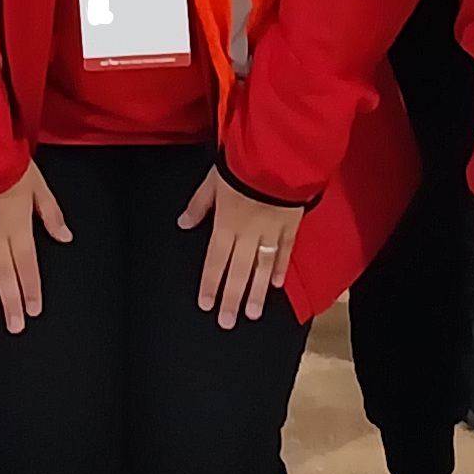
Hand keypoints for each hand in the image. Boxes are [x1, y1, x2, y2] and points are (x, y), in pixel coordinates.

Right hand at [0, 167, 72, 329]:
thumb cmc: (9, 166)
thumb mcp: (39, 186)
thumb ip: (51, 214)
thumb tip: (65, 237)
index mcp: (19, 229)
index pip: (27, 266)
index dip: (31, 290)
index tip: (33, 311)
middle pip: (4, 275)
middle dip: (10, 303)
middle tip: (14, 327)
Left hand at [179, 169, 307, 326]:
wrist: (276, 152)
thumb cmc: (240, 162)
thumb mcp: (212, 180)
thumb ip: (198, 205)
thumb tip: (183, 224)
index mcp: (226, 223)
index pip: (215, 261)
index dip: (210, 285)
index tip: (207, 305)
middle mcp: (248, 232)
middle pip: (238, 271)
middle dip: (232, 298)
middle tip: (228, 322)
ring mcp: (271, 231)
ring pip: (262, 267)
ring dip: (257, 292)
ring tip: (253, 313)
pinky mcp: (291, 224)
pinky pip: (285, 250)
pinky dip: (281, 268)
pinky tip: (277, 284)